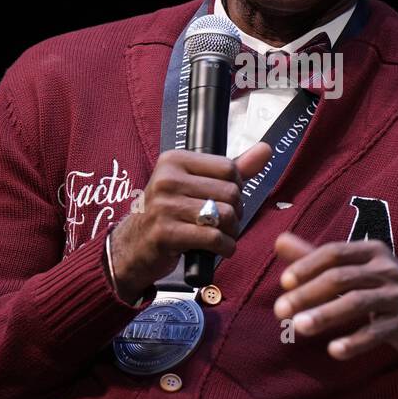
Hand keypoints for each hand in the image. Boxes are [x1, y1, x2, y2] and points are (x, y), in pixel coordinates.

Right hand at [108, 142, 272, 300]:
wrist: (132, 246)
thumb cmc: (168, 213)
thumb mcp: (195, 184)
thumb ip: (232, 168)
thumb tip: (266, 149)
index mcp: (174, 160)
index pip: (228, 168)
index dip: (236, 187)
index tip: (225, 200)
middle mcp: (167, 179)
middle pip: (230, 193)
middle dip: (236, 213)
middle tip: (224, 222)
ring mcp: (164, 206)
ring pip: (225, 216)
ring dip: (231, 232)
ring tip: (221, 235)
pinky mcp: (166, 233)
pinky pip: (213, 238)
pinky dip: (225, 247)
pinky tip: (220, 248)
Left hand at [271, 232, 397, 361]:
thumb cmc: (386, 289)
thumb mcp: (356, 270)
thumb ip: (317, 258)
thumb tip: (279, 241)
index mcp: (371, 251)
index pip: (334, 253)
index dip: (307, 266)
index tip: (283, 283)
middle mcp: (385, 269)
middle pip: (341, 278)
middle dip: (308, 294)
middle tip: (280, 311)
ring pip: (358, 303)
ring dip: (326, 315)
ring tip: (299, 328)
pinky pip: (378, 331)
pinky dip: (355, 341)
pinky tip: (334, 351)